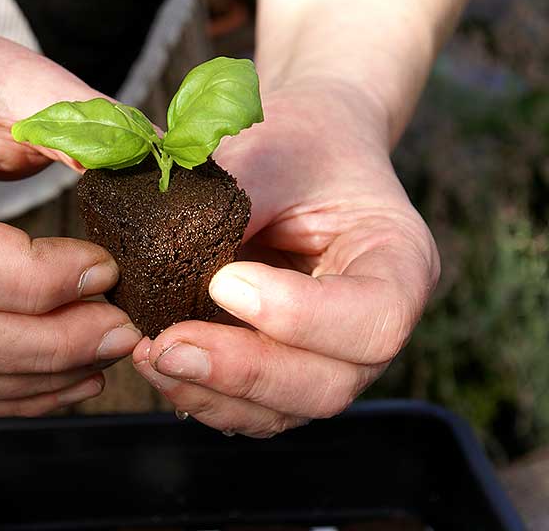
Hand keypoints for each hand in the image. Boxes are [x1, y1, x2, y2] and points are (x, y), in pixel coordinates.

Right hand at [0, 20, 141, 415]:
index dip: (40, 281)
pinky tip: (70, 376)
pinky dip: (11, 391)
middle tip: (125, 331)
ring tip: (107, 354)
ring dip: (37, 378)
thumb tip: (181, 174)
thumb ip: (97, 128)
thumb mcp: (29, 81)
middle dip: (51, 345)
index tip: (108, 270)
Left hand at [133, 81, 439, 436]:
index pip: (372, 320)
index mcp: (398, 264)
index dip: (296, 316)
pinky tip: (162, 366)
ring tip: (151, 357)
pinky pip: (254, 405)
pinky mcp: (287, 365)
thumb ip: (232, 207)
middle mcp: (373, 325)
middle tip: (167, 347)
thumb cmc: (299, 141)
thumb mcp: (273, 155)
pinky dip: (205, 394)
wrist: (301, 148)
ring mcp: (331, 355)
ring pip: (285, 410)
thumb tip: (161, 255)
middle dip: (242, 373)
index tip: (221, 282)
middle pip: (327, 384)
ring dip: (212, 394)